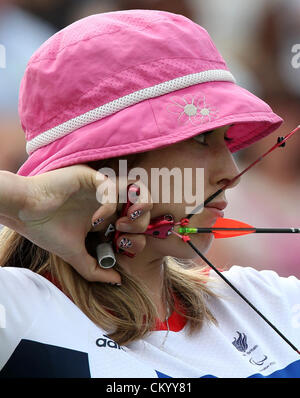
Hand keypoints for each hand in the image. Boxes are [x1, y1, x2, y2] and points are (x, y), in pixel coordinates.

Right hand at [11, 164, 151, 283]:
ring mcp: (101, 188)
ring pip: (137, 189)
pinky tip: (95, 220)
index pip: (136, 223)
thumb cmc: (47, 231)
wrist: (24, 214)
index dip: (137, 237)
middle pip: (143, 206)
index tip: (122, 246)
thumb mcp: (75, 255)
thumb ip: (95, 269)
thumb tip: (117, 281)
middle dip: (142, 224)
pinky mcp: (91, 177)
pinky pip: (113, 186)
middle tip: (123, 235)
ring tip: (121, 225)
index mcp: (106, 217)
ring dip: (138, 208)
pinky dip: (110, 205)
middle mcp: (107, 200)